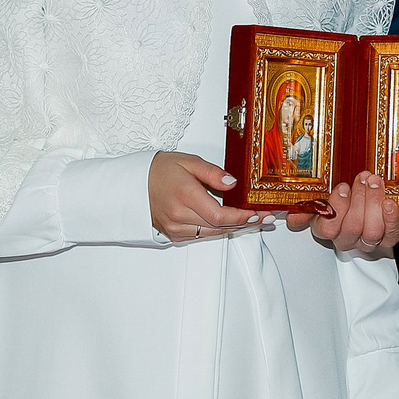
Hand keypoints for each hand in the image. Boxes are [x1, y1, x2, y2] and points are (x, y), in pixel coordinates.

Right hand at [148, 152, 264, 242]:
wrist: (133, 183)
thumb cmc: (158, 170)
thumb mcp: (188, 161)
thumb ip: (213, 173)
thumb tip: (232, 183)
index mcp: (184, 195)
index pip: (219, 215)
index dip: (241, 217)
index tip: (257, 213)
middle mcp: (178, 216)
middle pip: (218, 227)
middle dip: (244, 223)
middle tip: (264, 218)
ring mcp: (175, 228)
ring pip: (211, 234)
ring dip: (234, 229)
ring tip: (253, 222)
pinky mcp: (173, 234)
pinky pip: (200, 236)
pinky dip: (217, 231)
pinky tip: (231, 224)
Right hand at [291, 169, 398, 254]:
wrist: (382, 203)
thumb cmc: (352, 198)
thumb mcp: (329, 197)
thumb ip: (310, 205)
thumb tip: (290, 214)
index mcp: (330, 229)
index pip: (326, 229)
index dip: (336, 208)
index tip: (343, 187)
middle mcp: (349, 238)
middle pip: (352, 228)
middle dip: (359, 199)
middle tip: (363, 179)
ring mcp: (370, 240)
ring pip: (371, 231)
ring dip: (374, 202)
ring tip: (375, 182)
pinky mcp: (391, 237)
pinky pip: (392, 233)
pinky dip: (391, 216)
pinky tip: (389, 202)